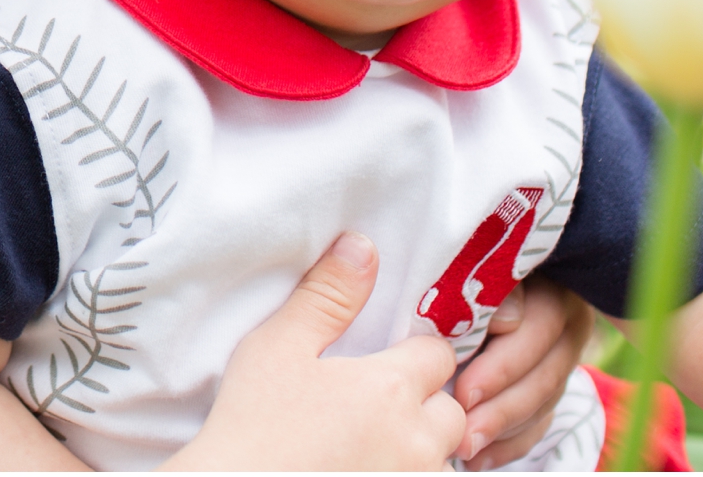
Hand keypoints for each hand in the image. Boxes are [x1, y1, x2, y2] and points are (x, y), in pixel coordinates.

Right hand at [165, 233, 464, 471]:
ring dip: (420, 448)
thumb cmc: (251, 426)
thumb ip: (327, 296)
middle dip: (427, 405)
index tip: (387, 360)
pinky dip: (405, 472)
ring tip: (376, 441)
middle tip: (382, 405)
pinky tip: (367, 464)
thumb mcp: (277, 347)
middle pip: (451, 413)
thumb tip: (362, 247)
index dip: (415, 353)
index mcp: (391, 389)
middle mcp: (414, 442)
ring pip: (442, 457)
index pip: (438, 356)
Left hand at [452, 277, 593, 469]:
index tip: (464, 391)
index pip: (540, 328)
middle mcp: (568, 322)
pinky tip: (480, 459)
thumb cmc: (466, 270)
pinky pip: (540, 421)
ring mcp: (563, 355)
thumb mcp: (479, 268)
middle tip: (464, 432)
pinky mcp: (551, 383)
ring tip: (466, 448)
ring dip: (503, 430)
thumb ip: (495, 292)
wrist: (470, 276)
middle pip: (544, 374)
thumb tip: (507, 322)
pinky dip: (510, 443)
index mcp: (553, 287)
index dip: (503, 365)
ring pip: (544, 402)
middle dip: (502, 408)